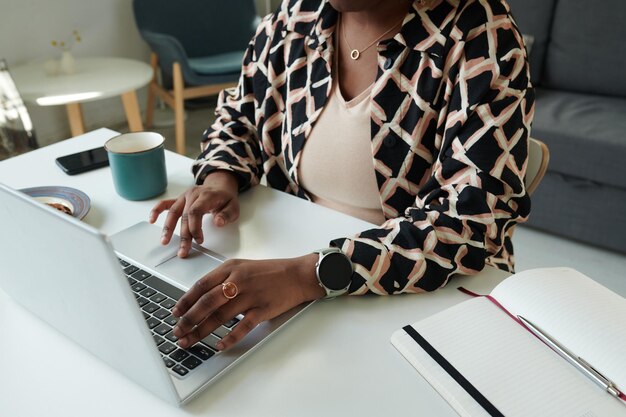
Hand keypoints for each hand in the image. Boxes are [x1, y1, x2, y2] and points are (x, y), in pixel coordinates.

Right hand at [149, 171, 238, 257]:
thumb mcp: (234, 207)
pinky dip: (157, 210)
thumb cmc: (226, 199)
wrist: (220, 187)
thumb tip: (218, 222)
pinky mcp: (179, 199)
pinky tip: (151, 220)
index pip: (195, 212)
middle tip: (183, 251)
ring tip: (164, 242)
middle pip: (184, 216)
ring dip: (168, 228)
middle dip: (183, 235)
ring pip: (173, 212)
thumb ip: (227, 215)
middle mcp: (193, 195)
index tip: (199, 241)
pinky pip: (165, 203)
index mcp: (206, 196)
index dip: (195, 227)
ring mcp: (184, 196)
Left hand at [171, 254, 324, 349]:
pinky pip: (242, 326)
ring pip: (220, 316)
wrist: (298, 274)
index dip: (185, 301)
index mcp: (231, 268)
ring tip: (190, 341)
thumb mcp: (242, 267)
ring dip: (202, 331)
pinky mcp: (263, 309)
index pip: (201, 286)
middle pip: (206, 302)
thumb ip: (222, 279)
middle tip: (177, 331)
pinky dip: (229, 338)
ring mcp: (251, 295)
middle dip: (188, 319)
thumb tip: (200, 298)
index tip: (175, 313)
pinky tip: (219, 345)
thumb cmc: (270, 272)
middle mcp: (238, 281)